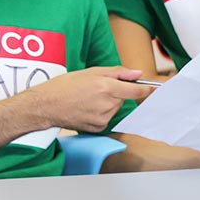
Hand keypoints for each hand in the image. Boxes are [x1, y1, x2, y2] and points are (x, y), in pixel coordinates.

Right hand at [23, 66, 152, 132]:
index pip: (136, 91)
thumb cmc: (64, 86)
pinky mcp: (97, 128)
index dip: (147, 90)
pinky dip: (101, 113)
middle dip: (116, 93)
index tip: (155, 89)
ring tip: (88, 99)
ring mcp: (102, 118)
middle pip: (124, 98)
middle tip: (96, 89)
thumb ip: (117, 73)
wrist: (44, 106)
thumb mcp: (90, 71)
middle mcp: (106, 104)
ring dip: (108, 103)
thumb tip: (138, 74)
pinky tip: (86, 108)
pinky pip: (107, 118)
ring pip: (115, 108)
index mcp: (106, 87)